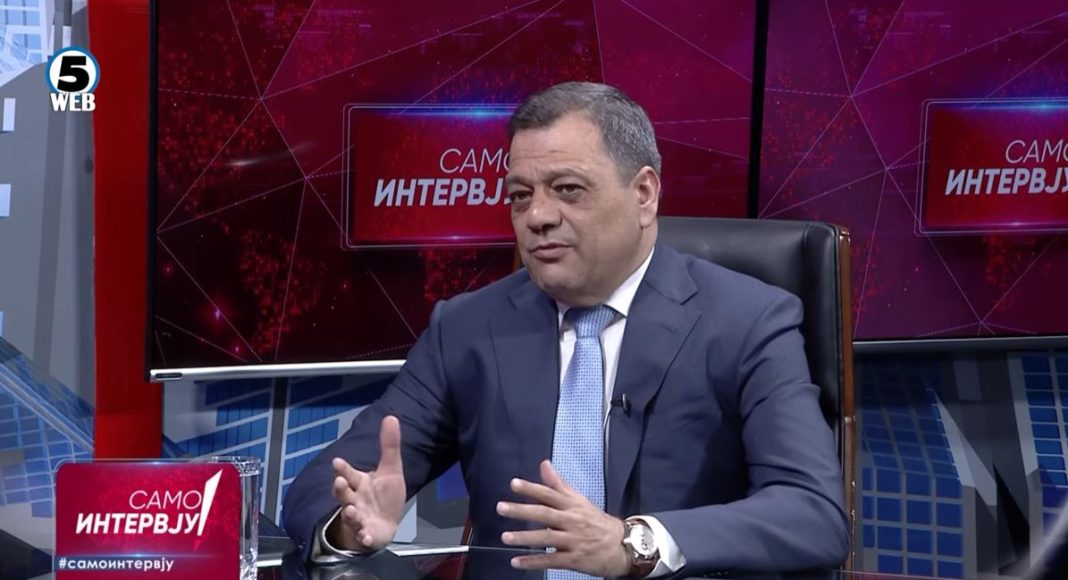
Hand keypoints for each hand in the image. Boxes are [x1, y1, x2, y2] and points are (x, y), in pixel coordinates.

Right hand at [328, 416, 406, 552]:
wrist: (385, 525)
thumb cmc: (383, 496)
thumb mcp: (391, 469)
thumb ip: (389, 446)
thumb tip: (391, 416)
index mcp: (359, 484)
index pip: (348, 474)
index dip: (343, 469)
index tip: (337, 462)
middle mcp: (354, 500)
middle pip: (343, 495)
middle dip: (340, 489)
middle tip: (338, 482)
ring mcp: (358, 519)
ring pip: (350, 515)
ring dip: (349, 514)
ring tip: (350, 510)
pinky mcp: (365, 534)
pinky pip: (363, 537)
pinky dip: (363, 537)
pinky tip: (366, 537)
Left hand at [497, 460, 631, 576]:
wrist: (623, 546)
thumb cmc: (597, 522)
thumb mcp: (580, 500)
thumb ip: (559, 484)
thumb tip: (544, 464)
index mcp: (573, 505)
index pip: (550, 494)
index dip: (532, 488)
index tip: (514, 484)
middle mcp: (572, 521)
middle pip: (545, 514)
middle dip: (522, 510)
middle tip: (501, 508)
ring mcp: (573, 541)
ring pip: (546, 538)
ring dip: (525, 538)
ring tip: (505, 537)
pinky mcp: (574, 560)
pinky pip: (551, 561)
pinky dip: (533, 562)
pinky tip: (516, 561)